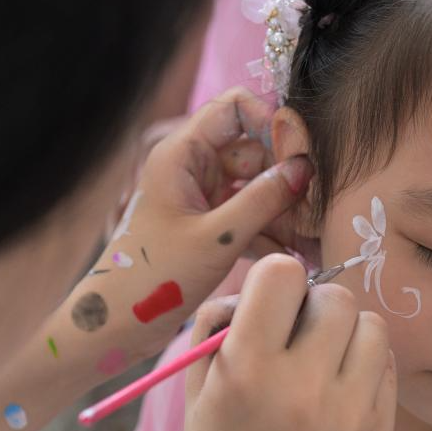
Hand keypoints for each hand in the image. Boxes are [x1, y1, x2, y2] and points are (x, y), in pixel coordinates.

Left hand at [69, 87, 312, 358]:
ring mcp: (199, 195)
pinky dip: (268, 232)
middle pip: (253, 149)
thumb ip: (264, 200)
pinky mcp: (206, 224)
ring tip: (310, 242)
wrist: (117, 323)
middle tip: (314, 211)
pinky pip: (247, 213)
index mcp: (182, 154)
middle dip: (284, 179)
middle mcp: (191, 166)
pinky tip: (294, 257)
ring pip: (255, 186)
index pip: (236, 107)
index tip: (298, 159)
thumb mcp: (217, 238)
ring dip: (282, 211)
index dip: (271, 124)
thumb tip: (305, 168)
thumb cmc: (156, 278)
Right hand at [182, 255, 397, 430]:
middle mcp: (303, 387)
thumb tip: (256, 287)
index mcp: (246, 372)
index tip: (269, 304)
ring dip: (345, 334)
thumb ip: (216, 329)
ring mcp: (350, 412)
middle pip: (335, 296)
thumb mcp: (194, 398)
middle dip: (312, 307)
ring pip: (371, 326)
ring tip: (322, 365)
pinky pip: (386, 366)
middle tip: (295, 338)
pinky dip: (365, 367)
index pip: (281, 274)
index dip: (273, 281)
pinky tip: (339, 393)